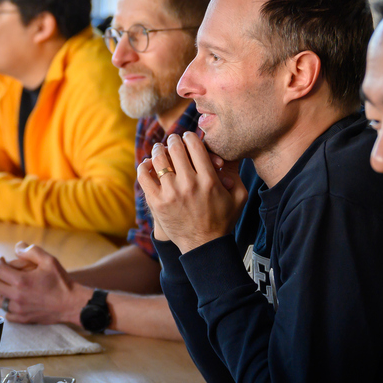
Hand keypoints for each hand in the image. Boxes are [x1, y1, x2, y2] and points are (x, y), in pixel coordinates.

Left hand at [0, 242, 92, 324]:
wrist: (72, 303)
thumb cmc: (61, 281)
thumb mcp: (49, 260)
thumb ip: (32, 251)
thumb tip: (17, 247)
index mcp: (21, 281)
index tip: (2, 260)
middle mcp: (17, 296)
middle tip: (4, 272)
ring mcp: (19, 309)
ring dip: (1, 292)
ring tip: (9, 286)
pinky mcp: (23, 319)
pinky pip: (7, 314)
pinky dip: (7, 307)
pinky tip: (15, 300)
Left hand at [137, 132, 247, 252]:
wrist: (204, 246)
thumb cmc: (222, 220)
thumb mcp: (238, 196)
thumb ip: (236, 173)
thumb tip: (228, 153)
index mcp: (209, 180)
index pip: (195, 146)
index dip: (190, 136)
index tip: (187, 136)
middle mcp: (189, 184)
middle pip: (175, 149)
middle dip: (173, 140)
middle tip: (172, 140)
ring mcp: (170, 194)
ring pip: (158, 160)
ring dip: (158, 150)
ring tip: (159, 149)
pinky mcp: (157, 203)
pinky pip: (144, 176)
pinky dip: (144, 166)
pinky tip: (148, 164)